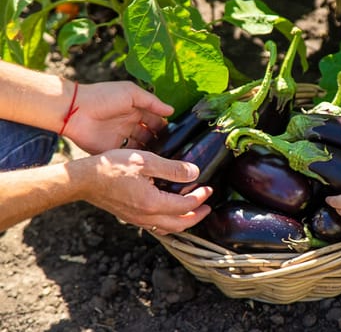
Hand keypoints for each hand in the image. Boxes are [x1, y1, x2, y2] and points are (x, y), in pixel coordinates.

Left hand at [64, 81, 173, 153]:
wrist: (75, 110)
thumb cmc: (103, 96)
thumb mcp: (131, 93)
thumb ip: (152, 102)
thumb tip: (172, 111)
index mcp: (135, 110)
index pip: (155, 120)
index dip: (166, 127)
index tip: (180, 136)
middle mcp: (129, 125)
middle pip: (150, 136)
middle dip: (161, 142)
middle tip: (175, 150)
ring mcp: (121, 138)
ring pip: (141, 147)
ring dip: (151, 152)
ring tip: (166, 159)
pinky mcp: (111, 150)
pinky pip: (128, 156)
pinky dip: (138, 160)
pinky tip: (150, 164)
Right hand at [77, 149, 212, 234]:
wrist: (82, 180)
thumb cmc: (111, 167)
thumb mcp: (145, 161)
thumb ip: (172, 169)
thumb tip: (194, 173)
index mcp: (152, 203)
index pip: (186, 205)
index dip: (201, 198)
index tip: (209, 188)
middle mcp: (146, 217)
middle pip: (180, 224)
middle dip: (197, 216)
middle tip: (207, 205)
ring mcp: (137, 220)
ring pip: (168, 228)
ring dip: (184, 221)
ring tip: (193, 210)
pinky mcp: (130, 217)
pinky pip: (156, 226)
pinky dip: (169, 221)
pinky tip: (170, 209)